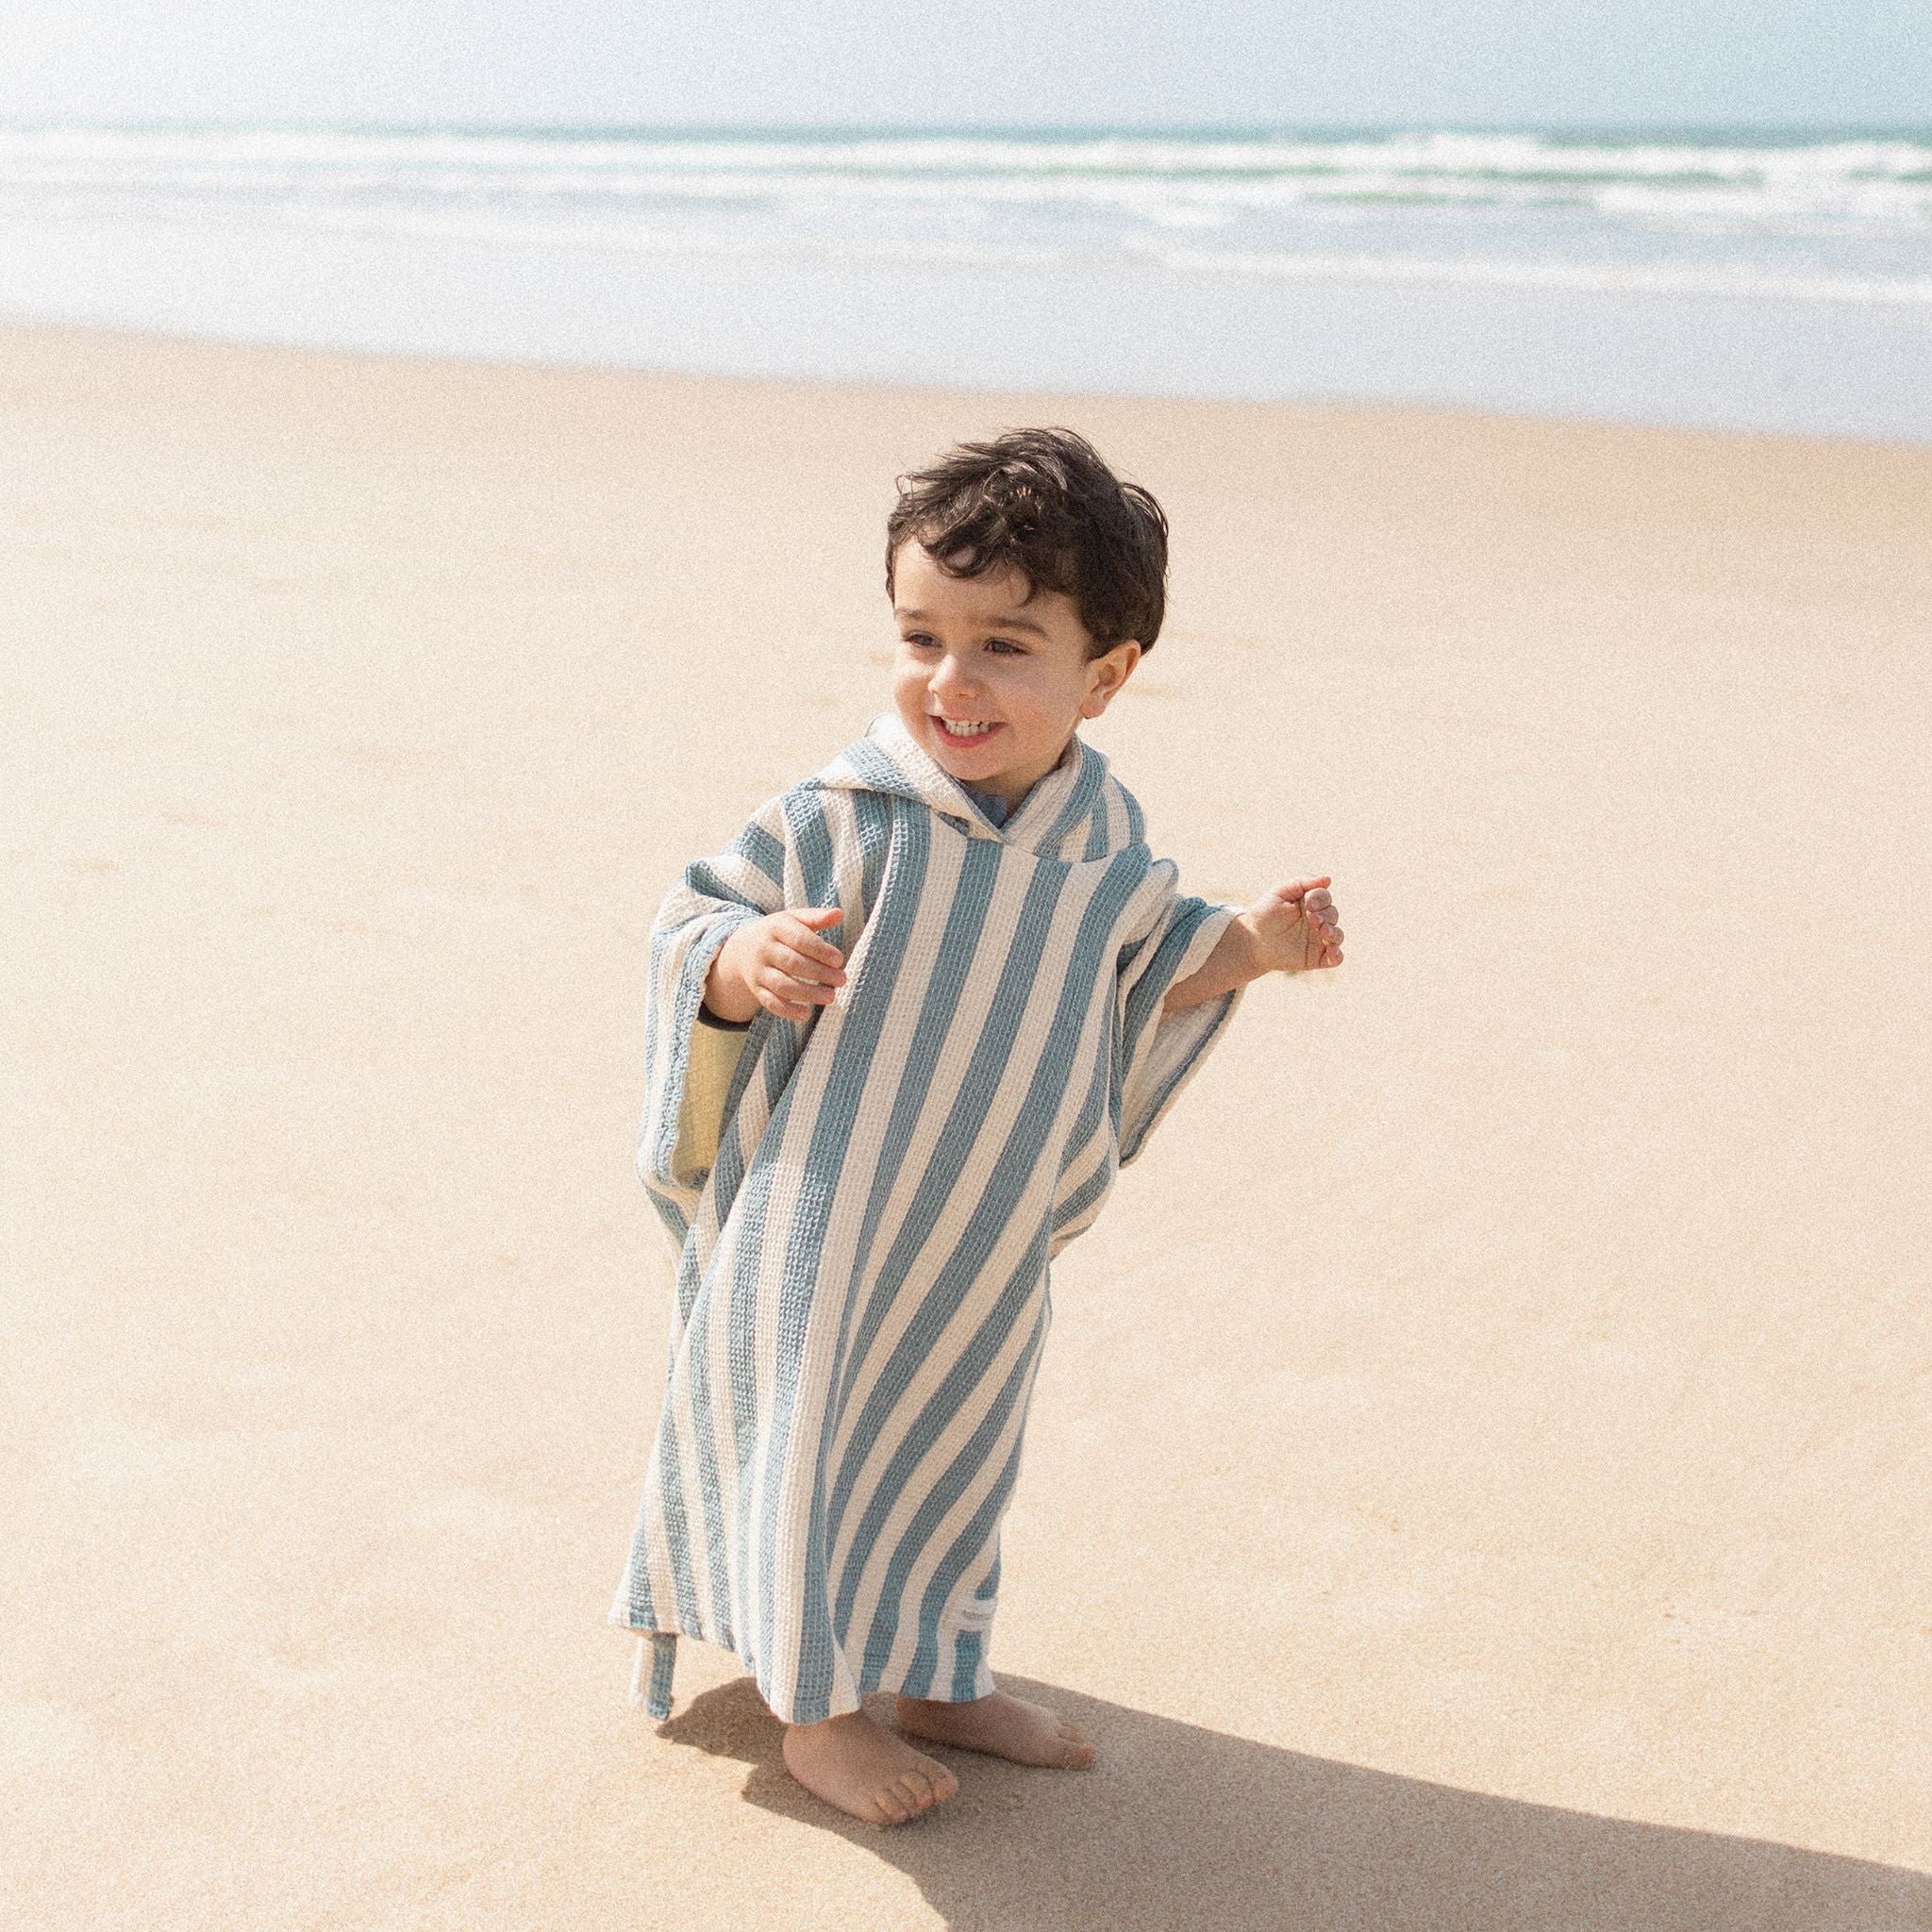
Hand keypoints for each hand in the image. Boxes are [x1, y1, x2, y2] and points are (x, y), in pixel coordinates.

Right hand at [705, 907, 846, 1022]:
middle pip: (792, 963)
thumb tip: (840, 914)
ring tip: (831, 997)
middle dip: (819, 973)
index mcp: (775, 928)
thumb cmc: (779, 932)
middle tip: (842, 979)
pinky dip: (787, 1010)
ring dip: (807, 993)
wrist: (742, 949)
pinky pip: (770, 1002)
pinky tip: (806, 1014)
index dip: (820, 950)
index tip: (839, 960)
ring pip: (782, 985)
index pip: (799, 939)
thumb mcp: (794, 919)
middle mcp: (764, 950)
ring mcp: (758, 971)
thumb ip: (817, 918)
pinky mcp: (756, 989)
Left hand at [1244, 877, 1342, 972]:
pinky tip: (1331, 951)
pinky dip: (1337, 955)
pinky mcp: (1316, 958)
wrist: (1252, 940)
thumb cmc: (1265, 914)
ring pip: (1337, 935)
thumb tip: (1328, 879)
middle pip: (1333, 914)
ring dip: (1334, 932)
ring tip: (1323, 931)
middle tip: (1312, 917)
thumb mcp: (1279, 892)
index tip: (1308, 903)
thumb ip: (1302, 882)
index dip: (1321, 898)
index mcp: (1311, 903)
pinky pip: (1335, 958)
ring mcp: (1318, 940)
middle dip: (1326, 914)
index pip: (1325, 897)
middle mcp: (1318, 921)